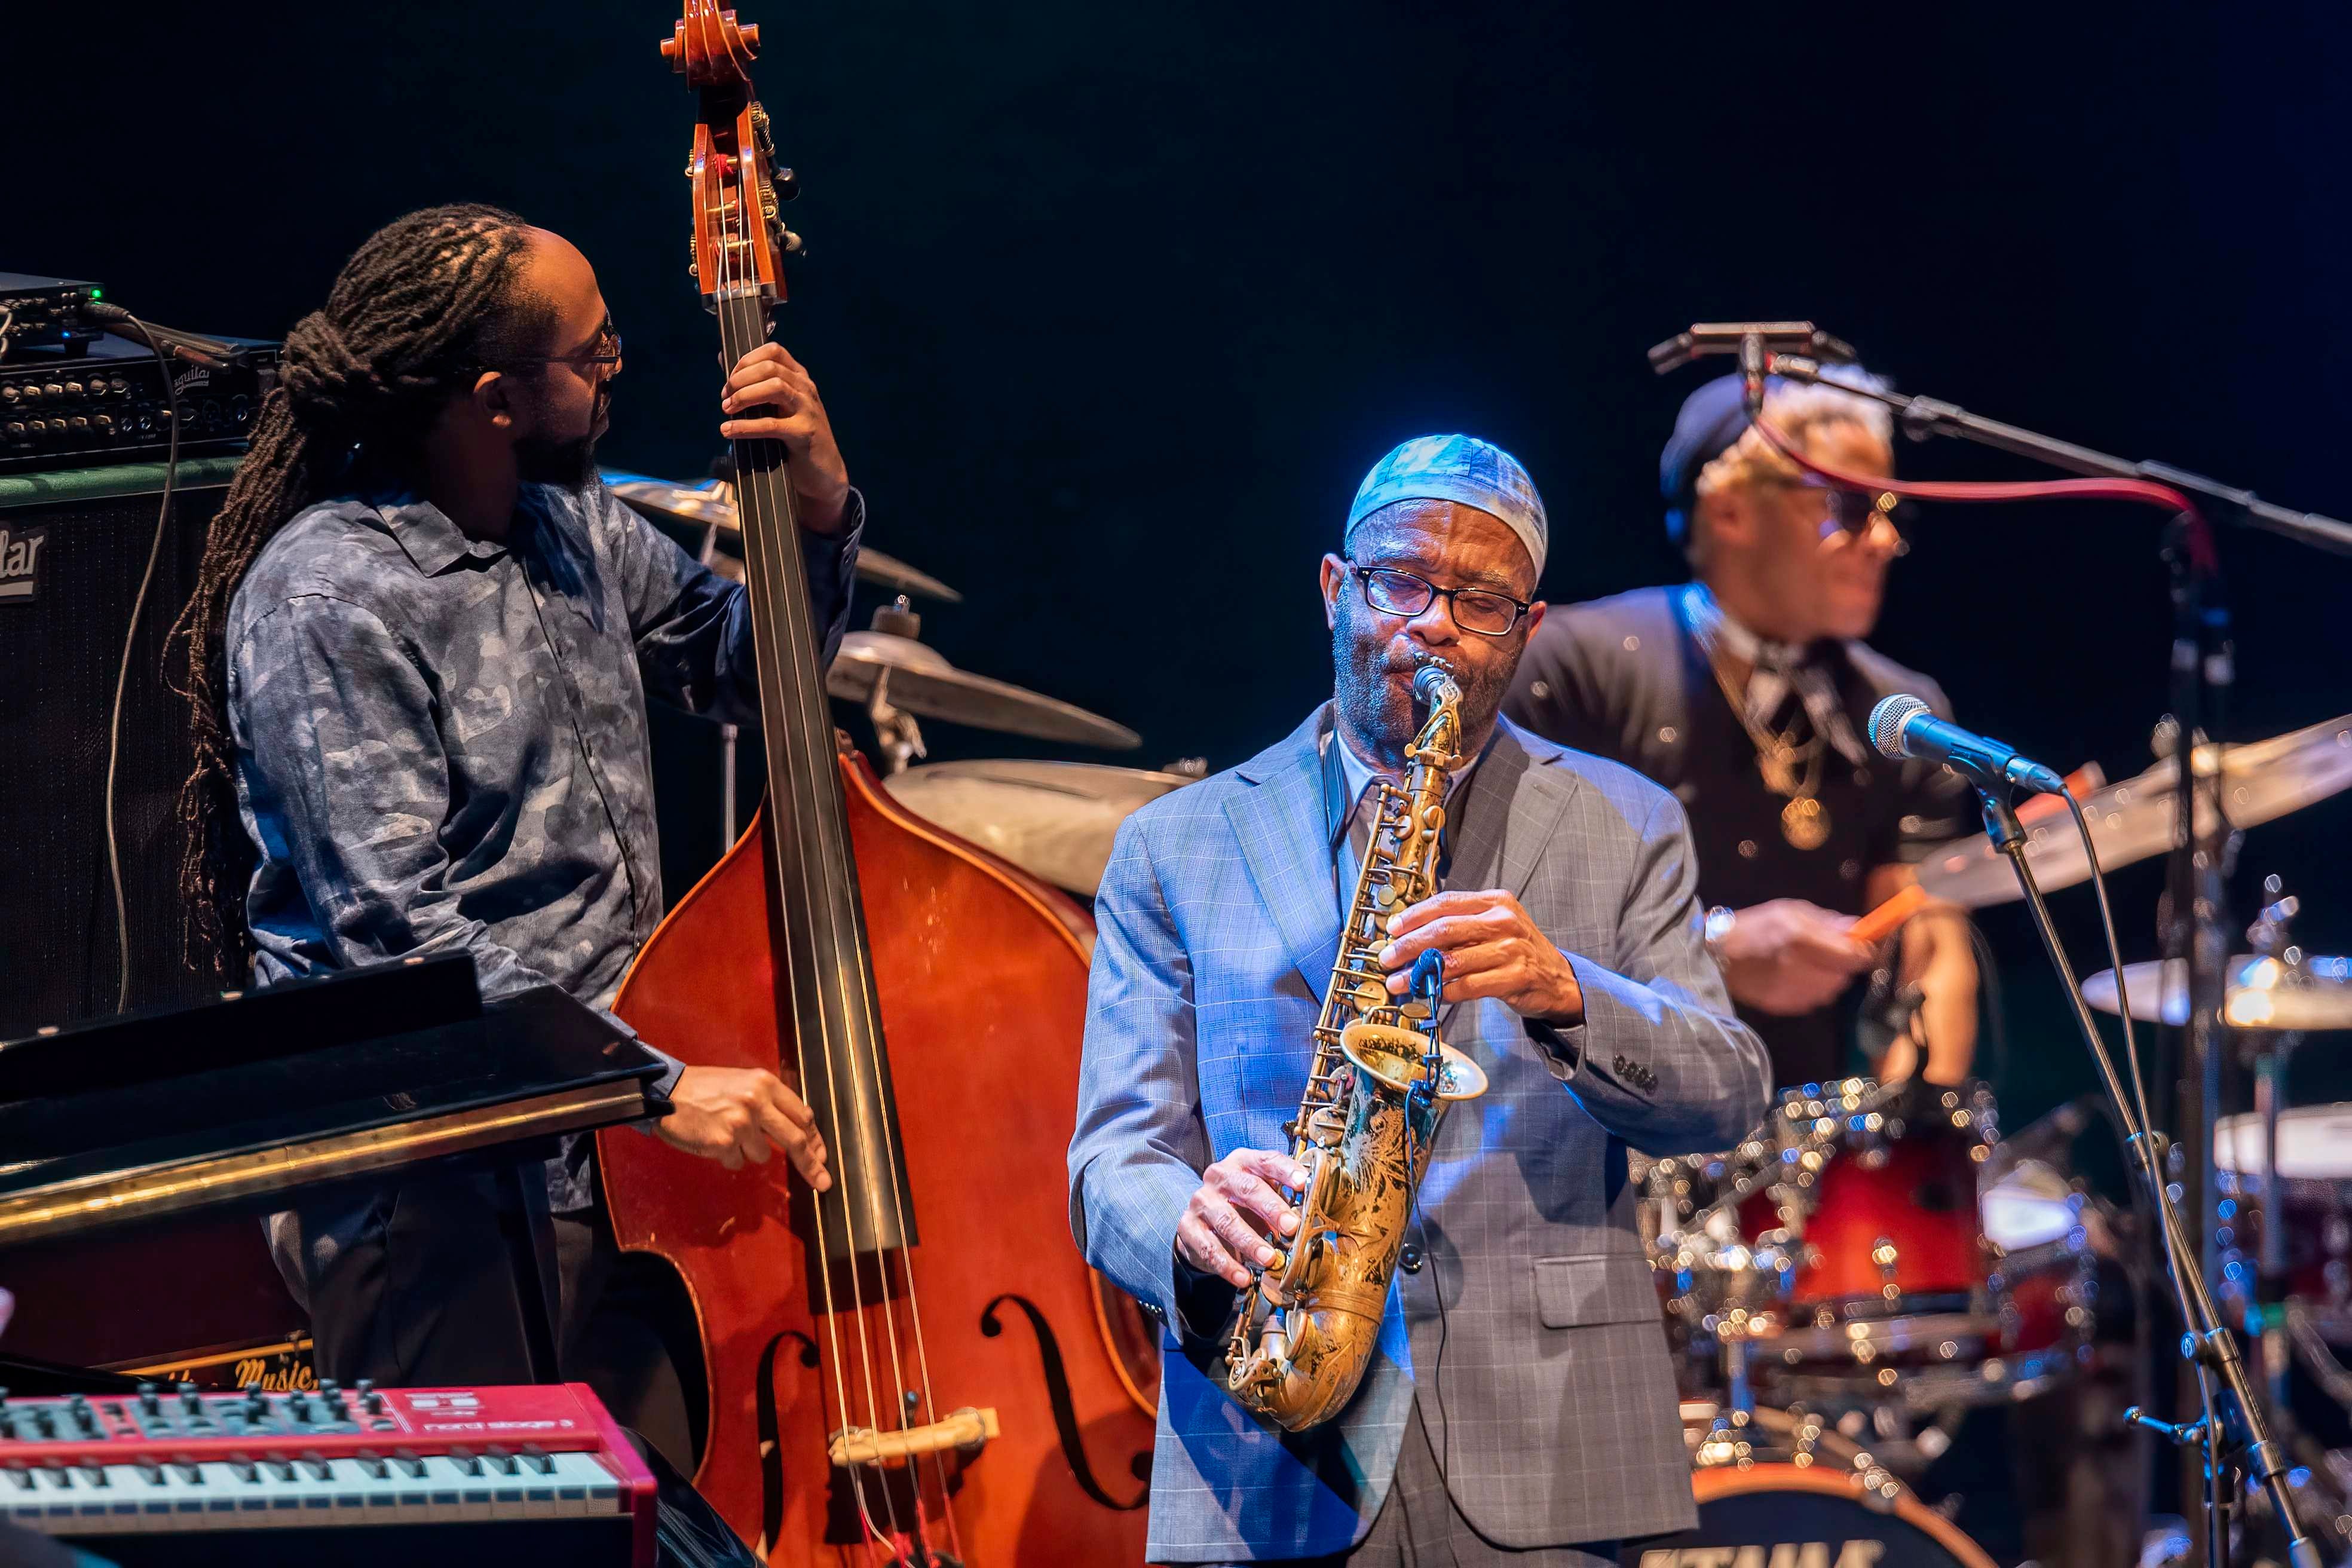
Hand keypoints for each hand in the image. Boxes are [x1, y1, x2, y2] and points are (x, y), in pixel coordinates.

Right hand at [656, 1065, 831, 1188]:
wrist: (665, 1091)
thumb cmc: (703, 1088)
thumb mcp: (743, 1082)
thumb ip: (770, 1102)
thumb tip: (798, 1128)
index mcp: (765, 1084)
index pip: (802, 1115)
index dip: (814, 1139)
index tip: (821, 1155)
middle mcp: (757, 1102)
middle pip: (795, 1140)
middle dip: (811, 1164)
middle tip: (823, 1182)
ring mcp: (741, 1124)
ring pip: (763, 1155)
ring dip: (749, 1151)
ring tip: (727, 1133)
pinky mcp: (723, 1144)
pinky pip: (738, 1162)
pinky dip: (729, 1157)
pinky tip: (714, 1140)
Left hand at [717, 342, 850, 532]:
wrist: (824, 474)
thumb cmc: (795, 439)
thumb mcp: (778, 407)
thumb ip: (756, 386)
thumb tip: (723, 361)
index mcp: (799, 378)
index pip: (774, 351)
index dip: (747, 360)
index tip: (730, 379)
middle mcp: (806, 389)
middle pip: (770, 367)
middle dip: (740, 380)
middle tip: (725, 398)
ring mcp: (808, 410)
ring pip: (775, 387)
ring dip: (745, 396)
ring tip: (728, 410)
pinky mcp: (805, 433)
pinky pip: (772, 424)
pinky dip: (745, 427)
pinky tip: (729, 431)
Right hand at [1176, 1149, 1308, 1289]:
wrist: (1204, 1222)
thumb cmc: (1243, 1206)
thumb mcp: (1263, 1195)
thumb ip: (1284, 1200)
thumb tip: (1312, 1215)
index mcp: (1243, 1162)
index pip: (1266, 1160)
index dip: (1286, 1171)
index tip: (1303, 1184)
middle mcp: (1219, 1176)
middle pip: (1247, 1188)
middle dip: (1271, 1208)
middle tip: (1291, 1227)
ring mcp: (1201, 1201)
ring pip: (1227, 1220)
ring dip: (1250, 1242)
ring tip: (1269, 1259)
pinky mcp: (1188, 1226)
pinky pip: (1209, 1247)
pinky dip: (1228, 1265)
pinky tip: (1244, 1278)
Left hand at [1376, 888, 1584, 1023]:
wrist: (1558, 979)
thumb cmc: (1516, 951)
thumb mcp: (1493, 926)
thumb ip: (1460, 926)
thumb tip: (1410, 935)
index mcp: (1495, 901)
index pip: (1446, 903)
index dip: (1415, 916)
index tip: (1392, 929)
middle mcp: (1503, 921)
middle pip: (1445, 929)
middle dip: (1409, 945)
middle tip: (1386, 958)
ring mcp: (1511, 949)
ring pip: (1453, 960)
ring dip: (1419, 973)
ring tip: (1397, 982)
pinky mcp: (1515, 977)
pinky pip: (1468, 986)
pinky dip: (1443, 991)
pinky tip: (1428, 994)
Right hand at [1712, 899, 1874, 1014]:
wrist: (1716, 958)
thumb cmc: (1753, 926)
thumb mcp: (1788, 911)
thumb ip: (1826, 921)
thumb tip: (1857, 928)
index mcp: (1801, 938)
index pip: (1854, 955)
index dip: (1862, 951)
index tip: (1861, 945)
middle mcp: (1801, 968)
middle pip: (1845, 974)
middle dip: (1840, 963)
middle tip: (1824, 951)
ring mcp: (1794, 991)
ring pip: (1831, 989)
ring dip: (1827, 977)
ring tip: (1806, 964)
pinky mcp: (1787, 1006)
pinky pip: (1814, 999)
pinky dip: (1810, 989)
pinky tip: (1793, 977)